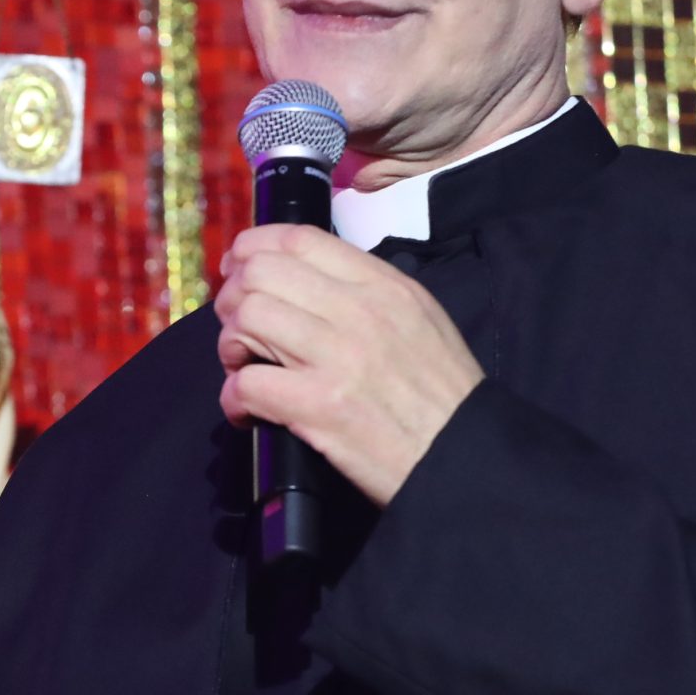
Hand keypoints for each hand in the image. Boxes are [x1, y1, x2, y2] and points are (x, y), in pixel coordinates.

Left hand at [214, 224, 483, 505]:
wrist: (466, 456)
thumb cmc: (442, 393)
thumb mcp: (420, 318)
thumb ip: (367, 290)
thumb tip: (305, 281)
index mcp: (384, 285)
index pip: (300, 239)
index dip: (254, 247)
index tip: (237, 266)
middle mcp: (359, 311)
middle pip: (262, 273)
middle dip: (234, 298)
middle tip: (238, 328)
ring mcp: (337, 357)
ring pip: (248, 318)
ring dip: (230, 344)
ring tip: (243, 367)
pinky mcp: (320, 406)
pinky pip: (247, 383)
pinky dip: (234, 399)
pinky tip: (247, 411)